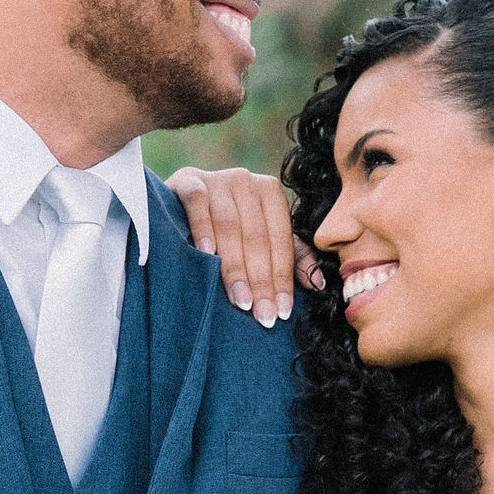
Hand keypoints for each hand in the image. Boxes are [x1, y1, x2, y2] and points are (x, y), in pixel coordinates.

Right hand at [167, 165, 319, 324]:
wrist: (176, 203)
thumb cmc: (226, 228)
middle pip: (257, 237)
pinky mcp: (188, 179)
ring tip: (239, 300)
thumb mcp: (261, 240)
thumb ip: (291, 259)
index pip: (281, 240)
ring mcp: (217, 178)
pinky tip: (206, 253)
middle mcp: (247, 180)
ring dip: (235, 266)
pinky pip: (198, 204)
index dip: (282, 278)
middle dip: (260, 281)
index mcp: (270, 192)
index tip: (280, 312)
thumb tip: (318, 284)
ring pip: (230, 226)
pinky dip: (203, 228)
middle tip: (261, 315)